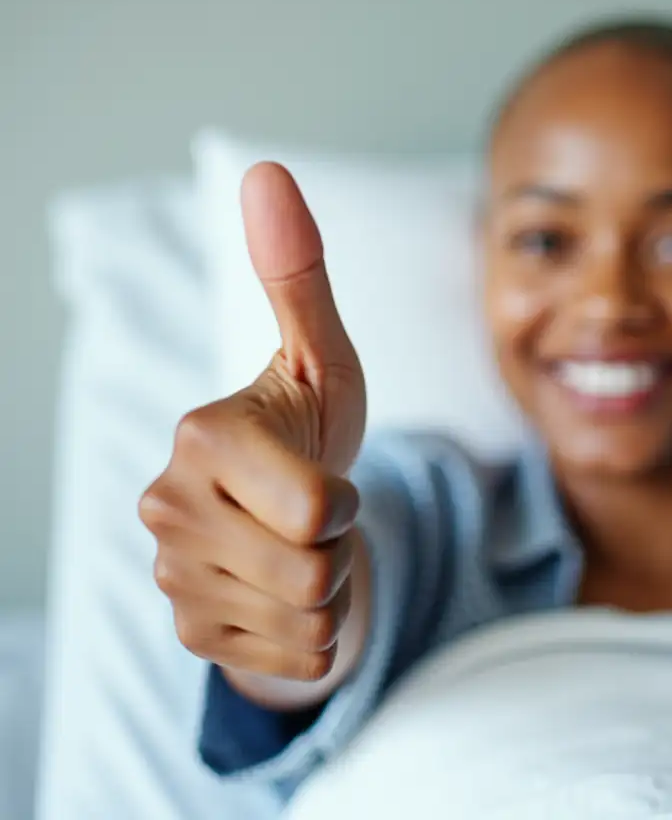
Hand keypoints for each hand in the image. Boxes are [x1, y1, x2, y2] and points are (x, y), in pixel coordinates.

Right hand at [140, 162, 369, 702]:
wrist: (290, 514)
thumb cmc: (312, 423)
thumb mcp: (322, 357)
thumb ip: (299, 277)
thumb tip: (266, 171)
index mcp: (203, 437)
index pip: (318, 510)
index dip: (345, 500)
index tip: (322, 477)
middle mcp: (169, 506)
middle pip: (317, 571)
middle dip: (343, 548)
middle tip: (318, 515)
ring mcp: (173, 575)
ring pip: (312, 617)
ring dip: (333, 588)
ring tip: (304, 546)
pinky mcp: (191, 629)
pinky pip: (298, 656)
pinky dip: (313, 630)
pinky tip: (286, 588)